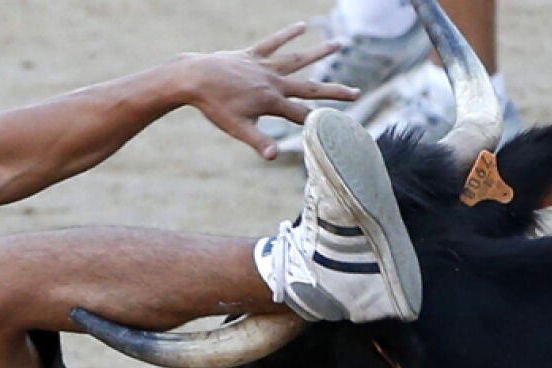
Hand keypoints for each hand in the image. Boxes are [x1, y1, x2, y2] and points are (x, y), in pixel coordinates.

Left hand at [181, 23, 361, 159]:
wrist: (194, 78)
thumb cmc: (215, 106)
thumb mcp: (237, 128)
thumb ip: (258, 141)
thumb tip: (272, 156)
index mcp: (271, 102)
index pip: (302, 115)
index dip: (320, 122)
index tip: (340, 128)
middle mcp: (273, 81)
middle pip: (310, 87)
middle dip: (334, 91)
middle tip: (357, 93)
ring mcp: (265, 66)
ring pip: (298, 58)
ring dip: (319, 52)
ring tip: (339, 44)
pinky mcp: (253, 54)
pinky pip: (274, 42)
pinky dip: (287, 34)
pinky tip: (302, 26)